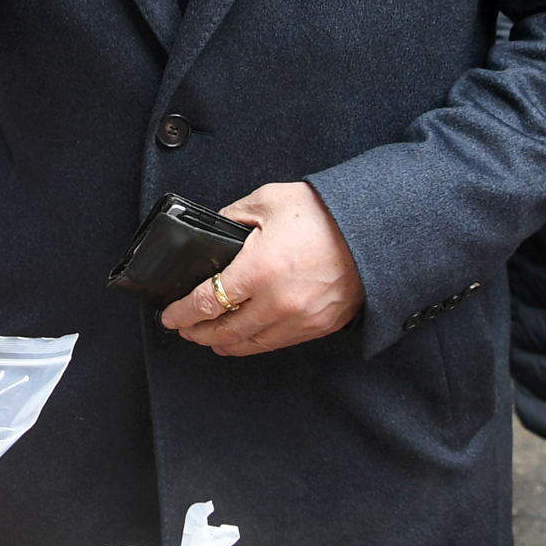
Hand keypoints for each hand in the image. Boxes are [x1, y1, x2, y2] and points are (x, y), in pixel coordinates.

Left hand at [160, 181, 365, 355]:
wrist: (375, 232)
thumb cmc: (325, 214)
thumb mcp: (267, 202)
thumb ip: (232, 218)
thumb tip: (214, 230)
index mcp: (259, 270)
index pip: (207, 302)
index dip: (183, 313)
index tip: (170, 316)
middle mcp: (277, 302)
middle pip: (225, 330)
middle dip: (197, 333)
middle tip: (183, 329)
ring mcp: (299, 319)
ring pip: (251, 343)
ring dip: (223, 344)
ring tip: (208, 339)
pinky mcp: (319, 326)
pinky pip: (277, 343)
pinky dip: (254, 344)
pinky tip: (244, 341)